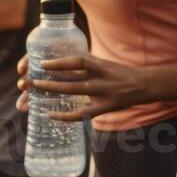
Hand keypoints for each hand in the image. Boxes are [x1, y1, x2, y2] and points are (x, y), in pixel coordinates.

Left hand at [17, 54, 150, 120]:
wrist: (146, 84)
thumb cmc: (123, 73)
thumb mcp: (106, 64)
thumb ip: (88, 65)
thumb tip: (64, 63)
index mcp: (102, 65)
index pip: (78, 61)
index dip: (60, 62)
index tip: (42, 64)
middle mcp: (103, 78)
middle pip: (72, 79)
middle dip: (50, 80)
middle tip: (31, 81)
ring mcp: (105, 93)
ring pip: (76, 93)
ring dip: (55, 91)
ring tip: (37, 92)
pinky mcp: (107, 107)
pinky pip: (83, 114)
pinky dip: (66, 116)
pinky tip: (51, 115)